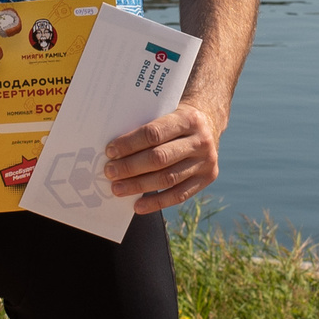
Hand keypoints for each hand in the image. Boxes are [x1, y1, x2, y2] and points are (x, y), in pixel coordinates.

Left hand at [104, 102, 221, 212]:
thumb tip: (113, 150)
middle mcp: (201, 140)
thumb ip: (146, 127)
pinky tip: (138, 205)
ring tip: (118, 189)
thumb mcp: (166, 113)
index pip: (153, 133)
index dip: (129, 144)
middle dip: (130, 167)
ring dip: (139, 186)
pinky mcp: (208, 178)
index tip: (110, 151)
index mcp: (188, 118)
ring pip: (168, 178)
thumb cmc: (176, 121)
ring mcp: (206, 161)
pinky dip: (156, 202)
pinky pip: (179, 195)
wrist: (208, 125)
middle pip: (159, 158)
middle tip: (110, 172)